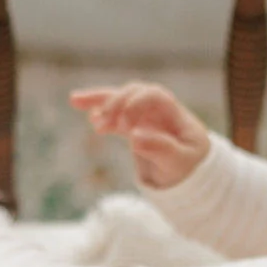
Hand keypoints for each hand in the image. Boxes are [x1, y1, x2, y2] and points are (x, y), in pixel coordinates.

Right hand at [69, 82, 211, 189]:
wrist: (191, 173)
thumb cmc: (190, 166)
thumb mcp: (179, 162)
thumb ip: (160, 149)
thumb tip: (135, 136)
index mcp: (174, 113)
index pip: (154, 95)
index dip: (136, 104)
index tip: (126, 127)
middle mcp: (158, 109)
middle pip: (133, 92)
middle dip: (114, 101)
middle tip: (100, 121)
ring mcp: (145, 116)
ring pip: (120, 99)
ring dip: (100, 100)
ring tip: (75, 101)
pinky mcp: (135, 125)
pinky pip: (115, 114)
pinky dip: (101, 113)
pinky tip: (90, 119)